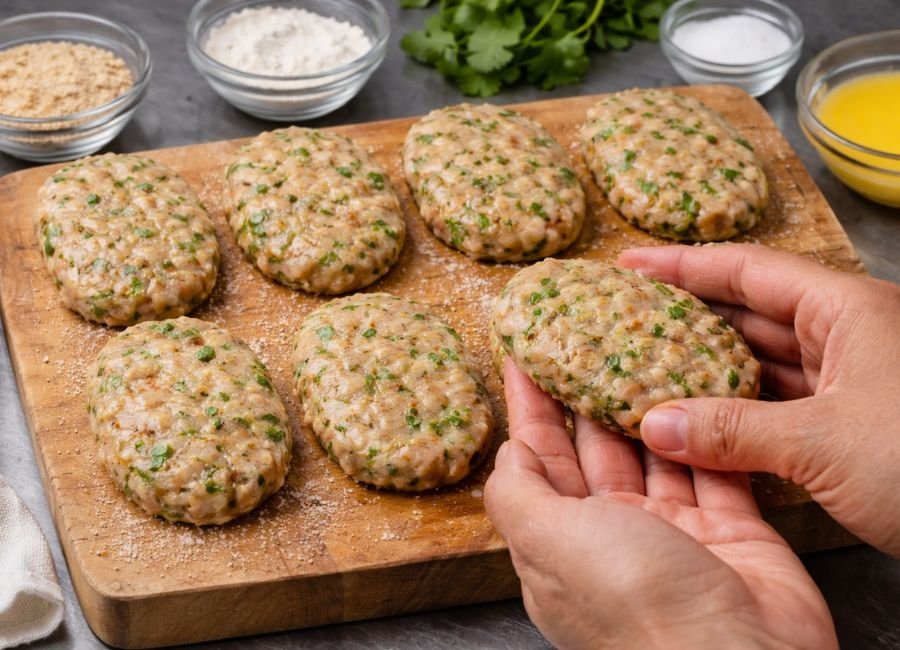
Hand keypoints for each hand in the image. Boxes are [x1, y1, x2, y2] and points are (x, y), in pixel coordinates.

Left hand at [485, 358, 835, 649]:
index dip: (530, 407)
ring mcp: (675, 535)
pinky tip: (698, 390)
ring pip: (655, 453)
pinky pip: (713, 468)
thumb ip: (518, 495)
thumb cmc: (633, 608)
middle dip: (588, 393)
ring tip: (641, 349)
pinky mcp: (733, 532)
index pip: (538, 460)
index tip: (524, 354)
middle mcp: (615, 538)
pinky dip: (706, 431)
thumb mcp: (550, 544)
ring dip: (647, 405)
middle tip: (588, 337)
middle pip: (595, 451)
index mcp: (561, 545)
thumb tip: (507, 451)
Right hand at [618, 244, 899, 556]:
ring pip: (763, 365)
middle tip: (626, 321)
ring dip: (708, 373)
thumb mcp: (824, 441)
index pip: (747, 270)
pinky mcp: (853, 427)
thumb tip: (655, 425)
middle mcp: (848, 337)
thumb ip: (732, 431)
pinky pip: (780, 408)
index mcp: (846, 310)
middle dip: (688, 318)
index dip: (683, 265)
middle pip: (750, 313)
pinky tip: (697, 423)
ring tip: (647, 372)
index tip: (628, 264)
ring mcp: (852, 383)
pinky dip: (738, 415)